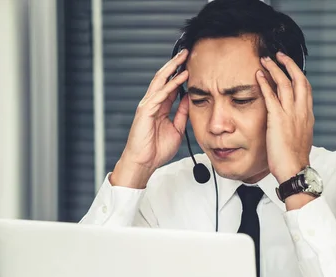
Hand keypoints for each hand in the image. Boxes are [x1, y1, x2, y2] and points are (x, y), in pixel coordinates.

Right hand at [111, 50, 189, 187]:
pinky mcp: (145, 112)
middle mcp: (152, 104)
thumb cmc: (157, 150)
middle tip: (186, 53)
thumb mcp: (177, 129)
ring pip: (159, 82)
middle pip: (163, 79)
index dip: (180, 74)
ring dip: (172, 70)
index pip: (170, 86)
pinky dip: (169, 86)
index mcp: (160, 108)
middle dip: (174, 65)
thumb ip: (182, 114)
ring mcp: (147, 106)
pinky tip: (179, 79)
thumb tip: (190, 100)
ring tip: (183, 59)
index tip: (191, 64)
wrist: (144, 163)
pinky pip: (159, 96)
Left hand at [256, 52, 314, 183]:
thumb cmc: (295, 159)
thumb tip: (292, 123)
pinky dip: (265, 83)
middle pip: (299, 79)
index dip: (298, 74)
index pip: (306, 88)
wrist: (294, 169)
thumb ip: (297, 126)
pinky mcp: (278, 119)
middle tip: (279, 56)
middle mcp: (301, 111)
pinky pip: (271, 95)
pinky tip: (258, 75)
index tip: (291, 67)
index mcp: (307, 115)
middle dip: (289, 64)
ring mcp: (290, 114)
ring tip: (266, 60)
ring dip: (275, 69)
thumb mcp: (301, 138)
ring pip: (285, 83)